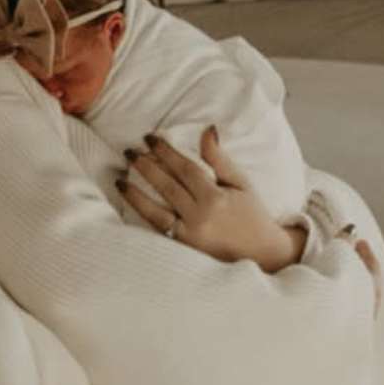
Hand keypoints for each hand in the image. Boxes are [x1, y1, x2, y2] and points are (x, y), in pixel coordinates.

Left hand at [116, 126, 298, 267]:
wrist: (263, 254)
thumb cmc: (253, 215)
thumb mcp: (241, 183)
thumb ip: (220, 159)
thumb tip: (207, 130)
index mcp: (216, 198)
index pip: (184, 169)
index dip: (165, 152)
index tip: (149, 138)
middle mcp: (200, 217)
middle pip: (167, 187)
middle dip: (146, 167)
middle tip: (129, 152)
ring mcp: (190, 236)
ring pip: (155, 212)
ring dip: (135, 194)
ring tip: (120, 180)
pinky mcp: (184, 249)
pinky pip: (158, 230)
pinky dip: (142, 217)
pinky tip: (130, 205)